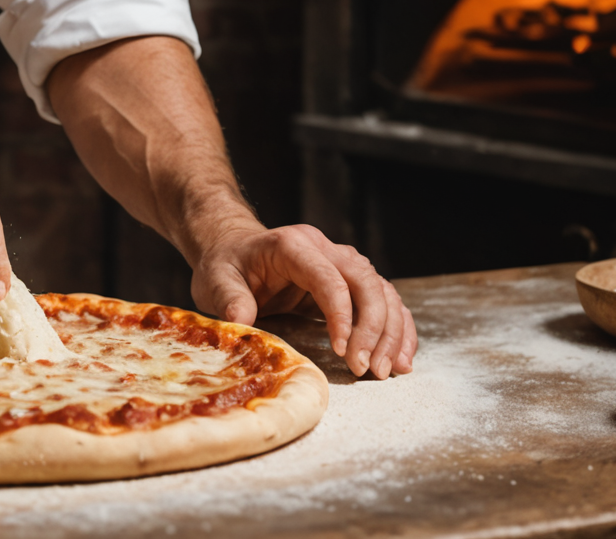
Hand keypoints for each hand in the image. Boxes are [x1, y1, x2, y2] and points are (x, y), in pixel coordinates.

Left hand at [191, 222, 417, 378]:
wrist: (233, 250)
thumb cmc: (225, 265)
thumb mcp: (216, 279)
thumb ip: (229, 297)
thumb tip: (242, 318)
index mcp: (292, 245)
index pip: (330, 277)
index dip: (342, 315)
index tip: (341, 352)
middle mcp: (323, 249)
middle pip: (366, 281)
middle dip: (373, 328)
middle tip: (367, 369)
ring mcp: (340, 262)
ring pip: (382, 290)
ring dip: (390, 332)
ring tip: (386, 371)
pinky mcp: (348, 282)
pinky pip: (385, 300)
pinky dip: (397, 328)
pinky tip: (400, 358)